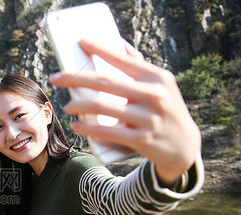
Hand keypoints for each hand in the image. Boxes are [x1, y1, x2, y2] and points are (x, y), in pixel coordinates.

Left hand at [49, 38, 200, 186]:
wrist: (184, 146)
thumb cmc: (164, 109)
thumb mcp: (159, 85)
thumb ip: (138, 66)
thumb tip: (116, 44)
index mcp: (156, 77)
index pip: (122, 60)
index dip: (100, 49)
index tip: (80, 43)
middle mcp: (154, 95)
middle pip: (105, 83)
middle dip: (75, 78)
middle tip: (56, 78)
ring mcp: (148, 118)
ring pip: (103, 108)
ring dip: (78, 105)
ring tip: (67, 106)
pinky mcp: (142, 140)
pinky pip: (108, 132)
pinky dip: (89, 128)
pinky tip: (77, 125)